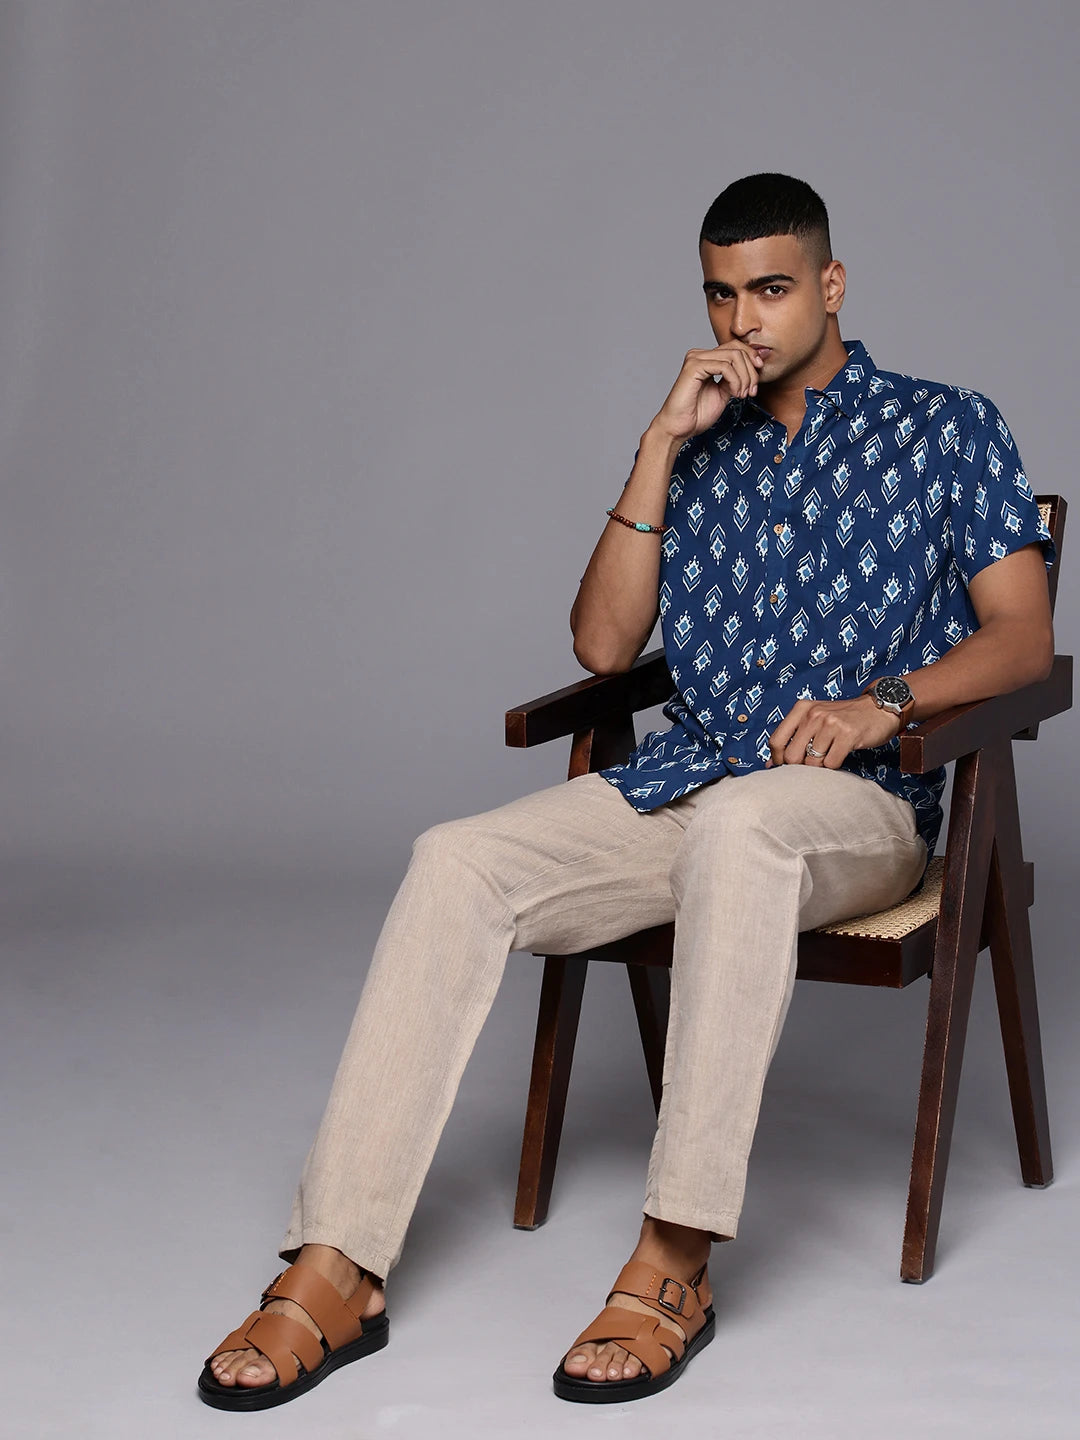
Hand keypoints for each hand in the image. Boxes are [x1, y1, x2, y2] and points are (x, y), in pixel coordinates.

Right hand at [650, 342, 763, 442]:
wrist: (679, 428)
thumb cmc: (697, 414)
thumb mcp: (723, 393)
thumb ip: (734, 378)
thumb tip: (753, 367)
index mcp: (706, 359)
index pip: (735, 347)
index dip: (751, 358)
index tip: (758, 378)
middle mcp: (699, 355)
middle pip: (737, 349)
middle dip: (751, 370)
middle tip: (751, 391)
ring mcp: (696, 359)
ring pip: (734, 356)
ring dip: (745, 377)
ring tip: (742, 395)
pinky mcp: (694, 367)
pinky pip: (725, 366)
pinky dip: (736, 380)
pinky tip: (735, 393)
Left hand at [767, 694, 902, 768]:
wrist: (878, 708)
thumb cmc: (843, 718)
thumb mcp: (815, 719)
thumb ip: (793, 737)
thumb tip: (769, 764)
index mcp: (801, 709)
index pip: (776, 740)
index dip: (777, 759)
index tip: (784, 766)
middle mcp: (813, 714)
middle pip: (791, 756)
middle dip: (799, 767)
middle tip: (812, 764)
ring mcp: (831, 723)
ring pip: (812, 762)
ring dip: (819, 767)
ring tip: (829, 756)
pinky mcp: (848, 735)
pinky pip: (831, 763)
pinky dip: (834, 766)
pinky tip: (840, 755)